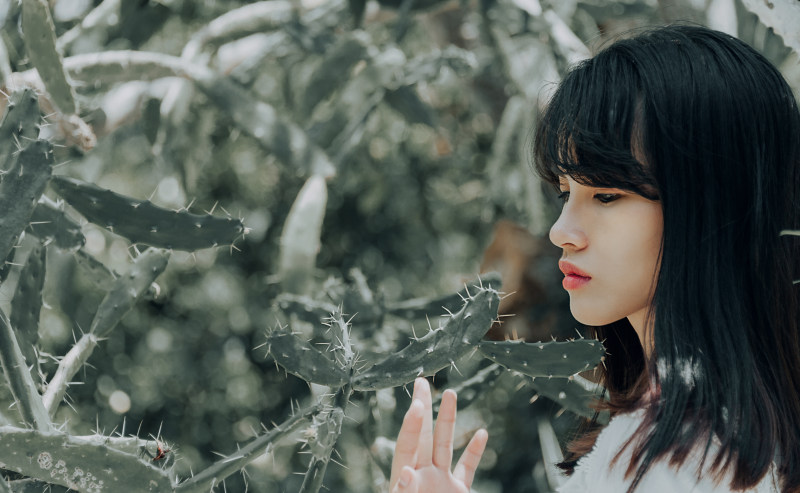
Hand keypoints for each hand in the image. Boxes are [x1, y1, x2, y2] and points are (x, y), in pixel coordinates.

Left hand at [389, 378, 488, 492]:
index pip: (407, 445)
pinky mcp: (458, 491)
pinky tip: (481, 433)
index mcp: (406, 478)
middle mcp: (423, 475)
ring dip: (447, 418)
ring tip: (450, 393)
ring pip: (445, 445)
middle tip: (421, 382)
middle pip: (423, 436)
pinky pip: (467, 468)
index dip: (412, 424)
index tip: (418, 403)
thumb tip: (405, 472)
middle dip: (422, 406)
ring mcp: (441, 481)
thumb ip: (405, 491)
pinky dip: (475, 451)